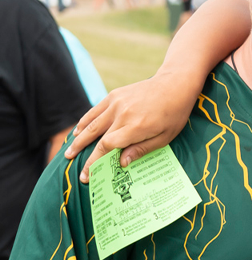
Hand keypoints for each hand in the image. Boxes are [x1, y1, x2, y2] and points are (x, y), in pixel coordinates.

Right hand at [65, 72, 201, 181]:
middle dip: (82, 152)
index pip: (107, 147)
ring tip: (69, 151)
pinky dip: (85, 121)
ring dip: (78, 137)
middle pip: (95, 136)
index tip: (88, 174)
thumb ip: (141, 149)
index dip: (95, 161)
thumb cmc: (174, 114)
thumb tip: (121, 164)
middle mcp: (122, 114)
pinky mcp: (114, 95)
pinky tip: (78, 131)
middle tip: (71, 164)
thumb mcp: (165, 137)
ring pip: (91, 123)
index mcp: (135, 127)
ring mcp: (116, 102)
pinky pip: (95, 110)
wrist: (174, 85)